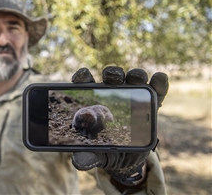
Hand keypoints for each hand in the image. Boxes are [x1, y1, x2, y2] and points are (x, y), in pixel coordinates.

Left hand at [71, 66, 168, 186]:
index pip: (86, 84)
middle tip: (112, 79)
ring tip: (136, 79)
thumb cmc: (107, 152)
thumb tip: (78, 162)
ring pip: (134, 79)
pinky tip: (159, 78)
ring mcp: (134, 97)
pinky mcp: (152, 104)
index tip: (81, 79)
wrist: (129, 160)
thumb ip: (87, 156)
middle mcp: (113, 95)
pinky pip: (157, 91)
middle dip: (112, 74)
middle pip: (112, 77)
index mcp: (95, 103)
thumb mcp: (97, 155)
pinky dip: (159, 83)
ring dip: (135, 75)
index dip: (82, 77)